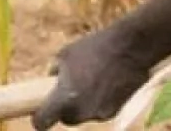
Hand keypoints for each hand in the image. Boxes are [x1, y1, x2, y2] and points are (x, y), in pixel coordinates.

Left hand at [32, 27, 152, 129]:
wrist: (131, 48)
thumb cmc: (95, 48)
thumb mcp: (66, 54)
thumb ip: (55, 72)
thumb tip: (52, 80)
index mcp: (64, 99)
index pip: (42, 122)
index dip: (39, 118)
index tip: (39, 113)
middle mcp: (81, 112)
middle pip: (66, 119)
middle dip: (65, 107)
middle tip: (69, 89)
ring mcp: (99, 114)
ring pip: (84, 114)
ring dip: (83, 103)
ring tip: (92, 79)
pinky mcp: (115, 112)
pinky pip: (100, 110)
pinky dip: (99, 101)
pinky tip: (106, 82)